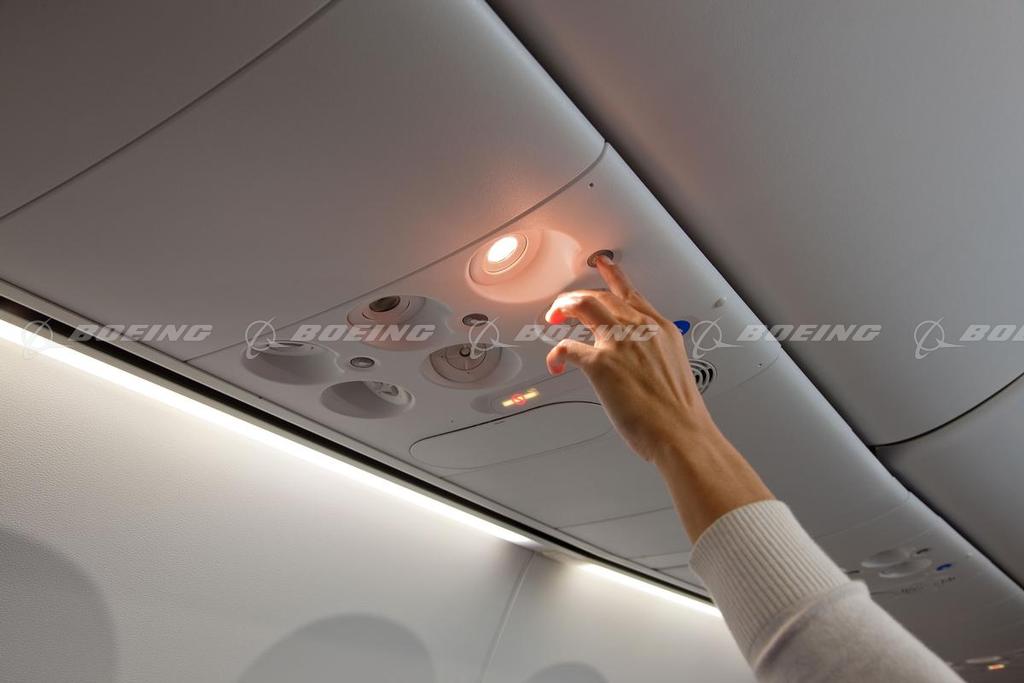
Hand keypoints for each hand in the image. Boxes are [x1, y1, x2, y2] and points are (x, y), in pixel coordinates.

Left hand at [544, 255, 717, 465]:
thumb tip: (639, 359)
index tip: (603, 264)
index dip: (612, 276)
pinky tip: (556, 363)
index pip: (631, 293)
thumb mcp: (674, 367)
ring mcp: (620, 344)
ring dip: (562, 309)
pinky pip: (567, 347)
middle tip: (564, 306)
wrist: (683, 433)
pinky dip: (556, 354)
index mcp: (661, 329)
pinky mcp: (601, 364)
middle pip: (600, 296)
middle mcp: (640, 330)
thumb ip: (655, 353)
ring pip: (581, 306)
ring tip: (553, 319)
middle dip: (576, 297)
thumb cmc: (680, 412)